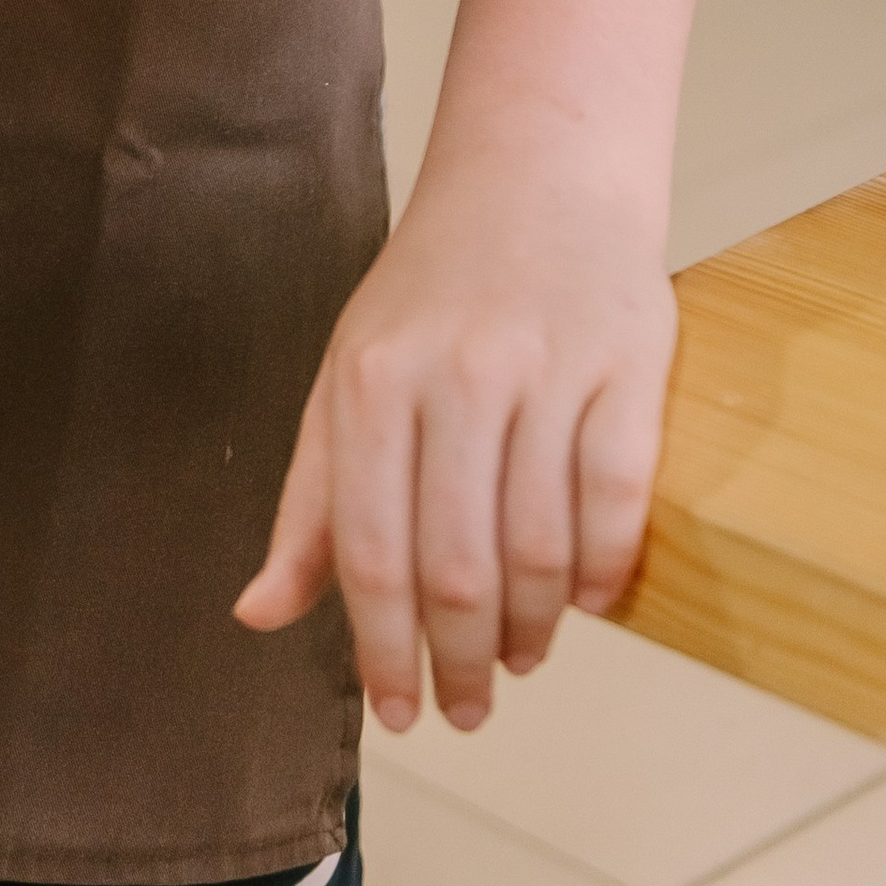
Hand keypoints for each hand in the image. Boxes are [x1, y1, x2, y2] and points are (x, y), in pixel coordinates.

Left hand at [232, 149, 675, 730]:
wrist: (539, 173)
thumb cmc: (432, 293)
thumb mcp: (346, 377)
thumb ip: (311, 503)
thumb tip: (257, 614)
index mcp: (370, 381)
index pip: (371, 551)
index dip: (384, 651)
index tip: (399, 713)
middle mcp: (454, 375)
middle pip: (458, 565)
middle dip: (461, 660)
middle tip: (467, 707)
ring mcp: (545, 369)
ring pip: (540, 545)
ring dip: (532, 628)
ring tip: (522, 658)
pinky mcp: (627, 365)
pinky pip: (616, 499)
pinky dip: (604, 571)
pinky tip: (589, 601)